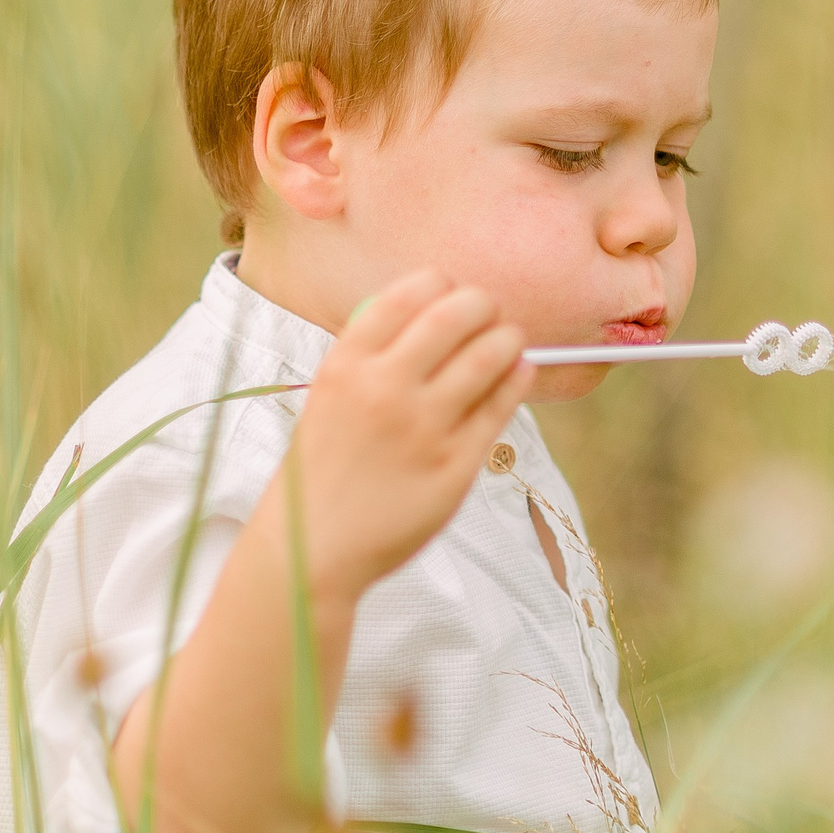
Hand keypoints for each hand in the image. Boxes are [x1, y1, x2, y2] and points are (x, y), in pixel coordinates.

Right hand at [296, 271, 533, 602]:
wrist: (315, 547)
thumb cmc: (326, 468)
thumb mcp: (329, 397)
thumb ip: (373, 357)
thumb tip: (434, 312)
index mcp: (346, 366)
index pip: (407, 295)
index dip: (440, 284)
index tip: (451, 292)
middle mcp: (385, 390)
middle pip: (455, 315)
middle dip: (481, 304)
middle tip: (488, 313)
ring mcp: (424, 428)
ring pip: (489, 355)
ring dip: (507, 338)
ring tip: (509, 340)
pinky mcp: (456, 464)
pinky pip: (502, 405)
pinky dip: (517, 378)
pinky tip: (518, 372)